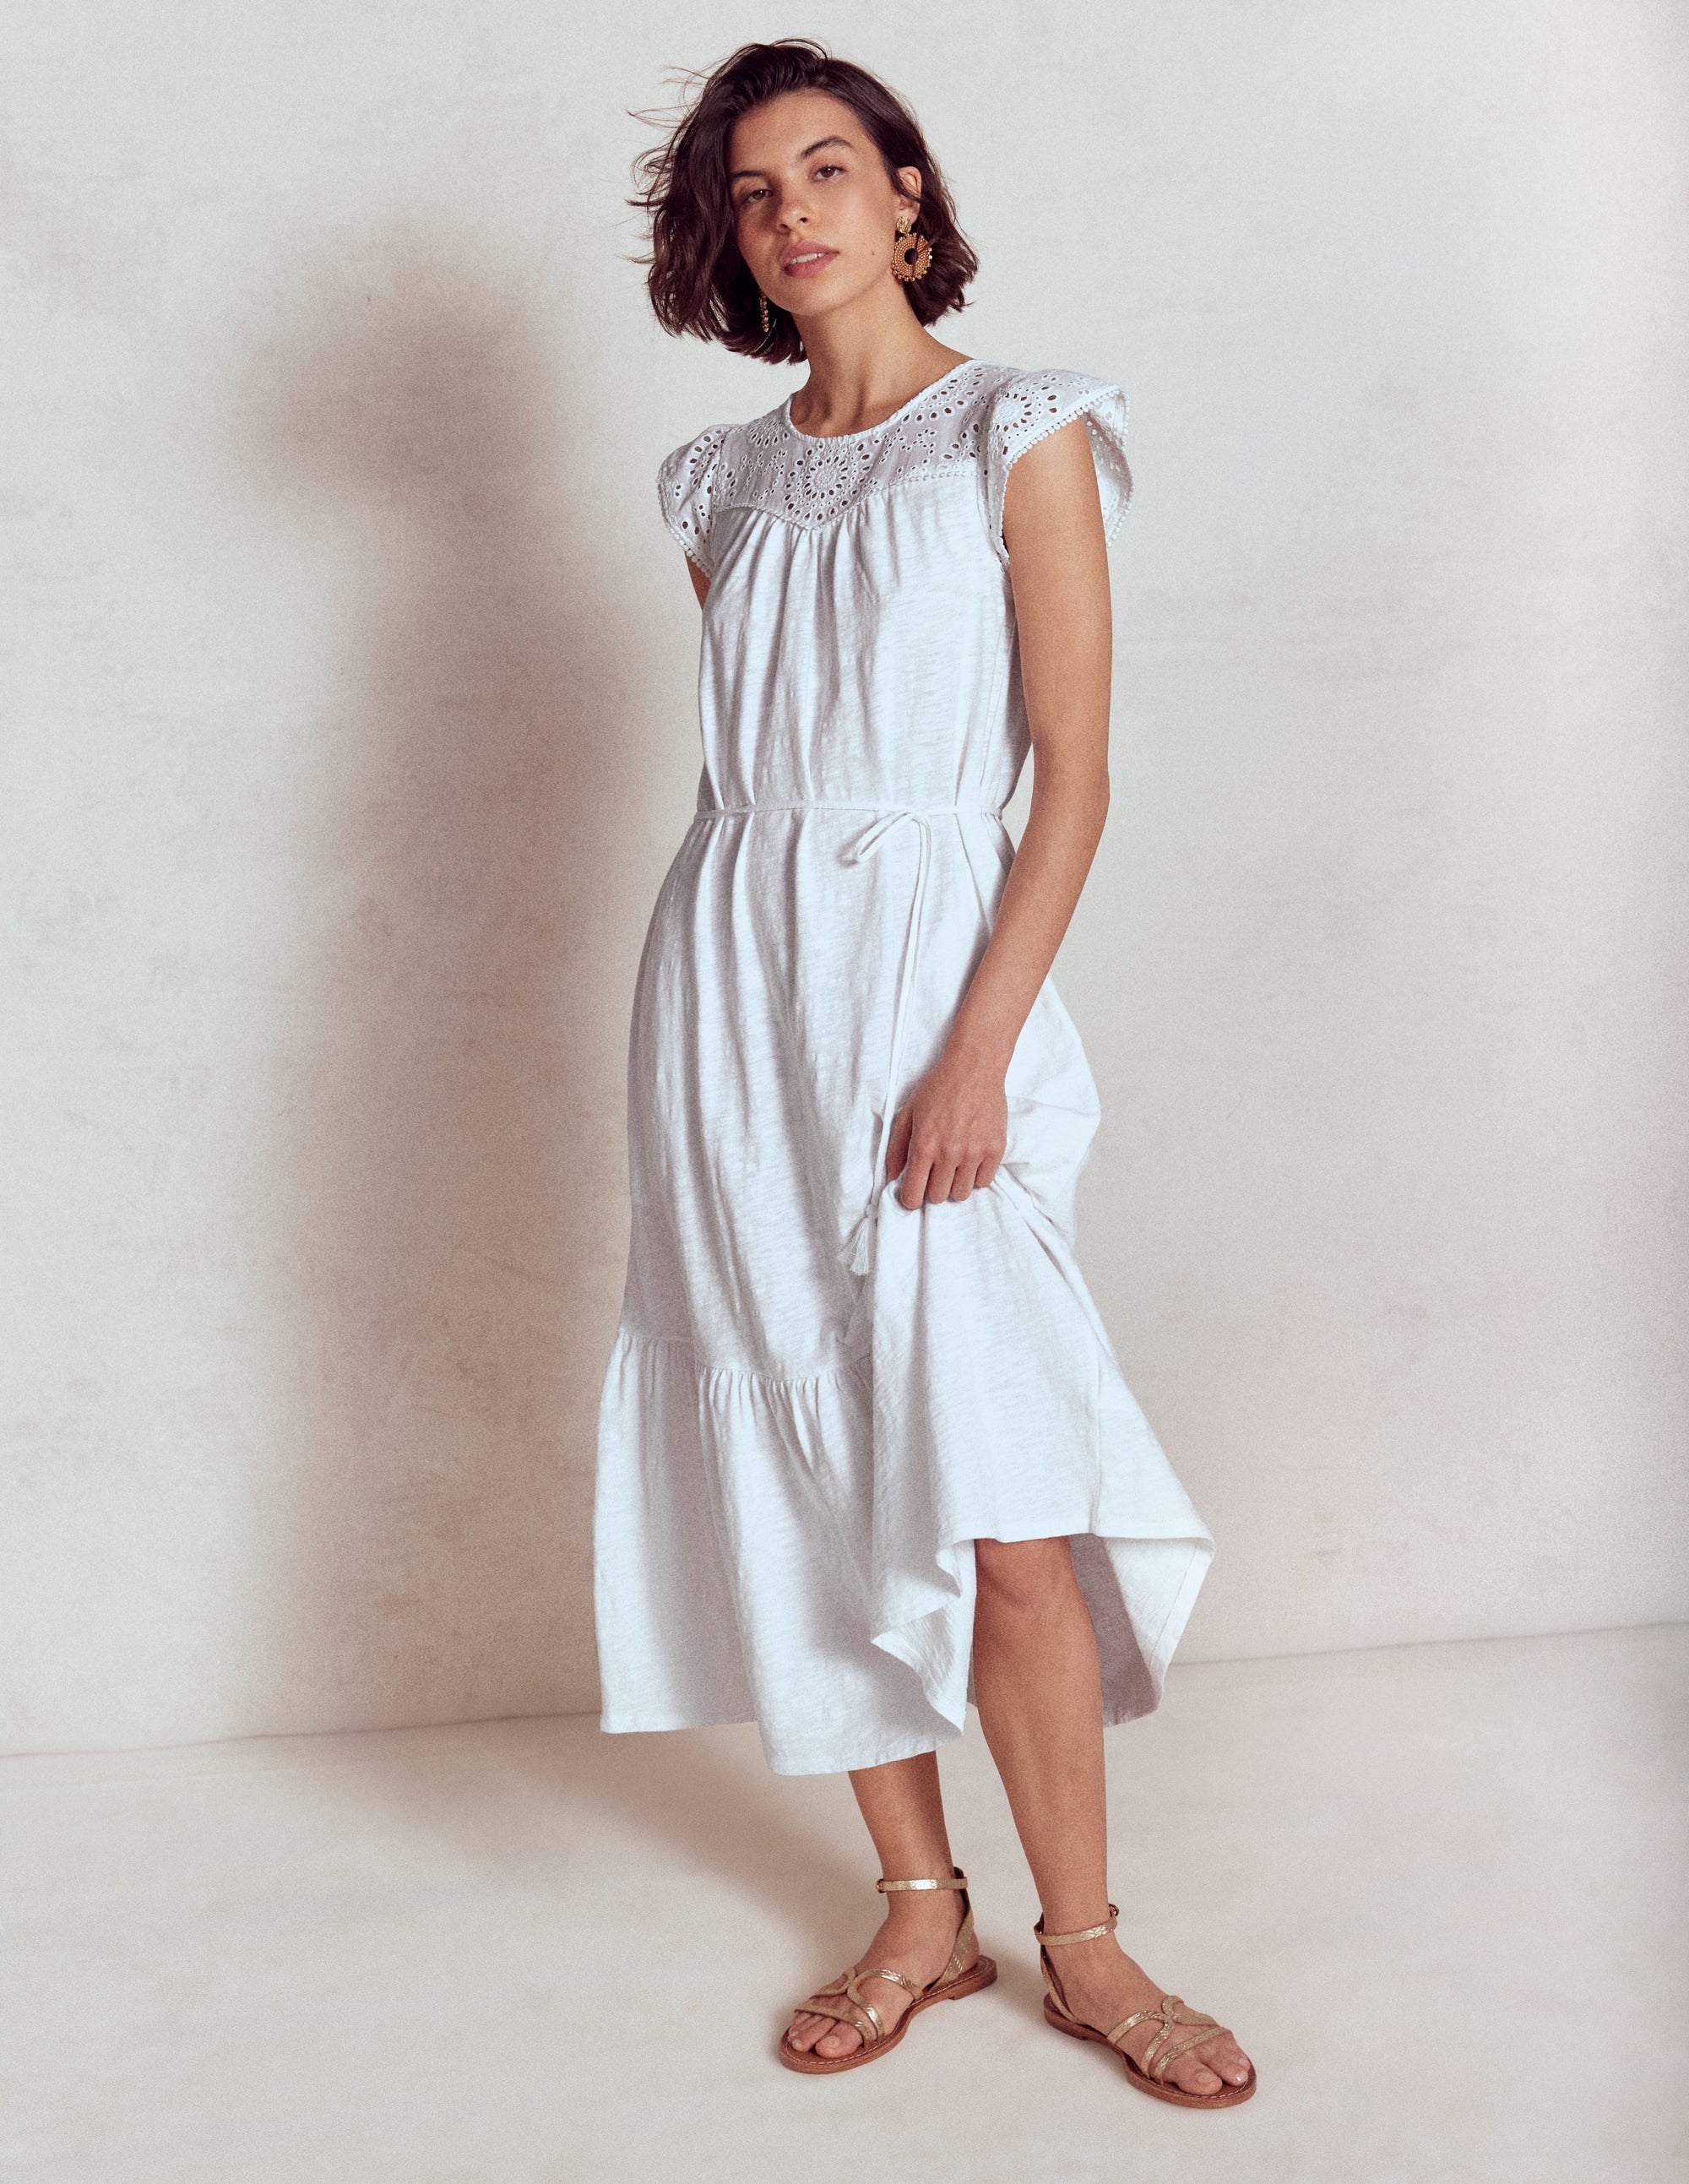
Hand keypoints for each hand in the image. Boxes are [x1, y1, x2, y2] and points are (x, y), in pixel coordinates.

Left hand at [884, 1046, 1008, 1209]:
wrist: (974, 1068)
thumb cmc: (939, 1088)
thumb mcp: (909, 1114)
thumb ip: (897, 1148)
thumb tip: (891, 1178)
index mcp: (924, 1145)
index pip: (914, 1194)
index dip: (910, 1198)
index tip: (913, 1193)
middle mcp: (949, 1153)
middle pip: (938, 1196)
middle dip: (932, 1188)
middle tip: (935, 1171)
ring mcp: (974, 1153)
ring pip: (961, 1193)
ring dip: (954, 1183)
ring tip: (954, 1164)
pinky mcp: (995, 1149)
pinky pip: (984, 1181)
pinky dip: (976, 1175)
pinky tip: (970, 1158)